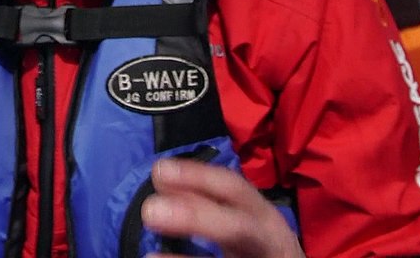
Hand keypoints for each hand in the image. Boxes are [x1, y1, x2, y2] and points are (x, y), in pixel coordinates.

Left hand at [142, 158, 303, 257]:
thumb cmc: (259, 243)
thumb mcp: (241, 219)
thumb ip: (206, 202)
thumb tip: (161, 178)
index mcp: (262, 216)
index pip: (233, 189)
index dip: (198, 178)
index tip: (159, 170)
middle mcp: (268, 240)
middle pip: (238, 228)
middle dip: (196, 218)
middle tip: (150, 211)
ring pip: (230, 252)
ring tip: (150, 256)